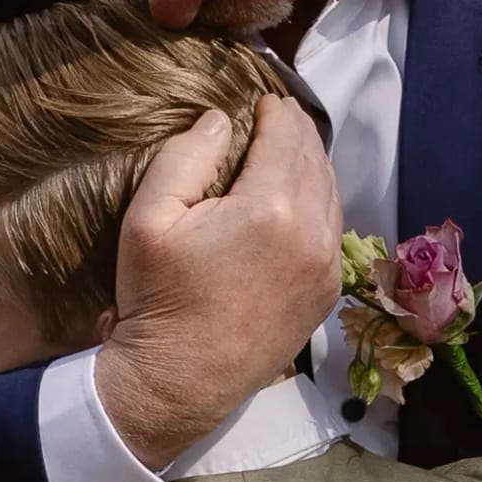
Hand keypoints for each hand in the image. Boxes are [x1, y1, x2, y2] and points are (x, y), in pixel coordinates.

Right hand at [93, 98, 341, 471]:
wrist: (179, 382)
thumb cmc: (157, 299)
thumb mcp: (149, 219)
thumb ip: (185, 157)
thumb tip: (220, 119)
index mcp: (271, 208)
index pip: (285, 137)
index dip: (274, 112)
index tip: (262, 99)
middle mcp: (312, 233)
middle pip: (314, 160)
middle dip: (297, 132)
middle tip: (279, 115)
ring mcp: (327, 266)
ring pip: (331, 193)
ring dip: (312, 164)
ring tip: (290, 149)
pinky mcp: (327, 292)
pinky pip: (333, 229)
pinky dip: (320, 201)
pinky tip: (300, 197)